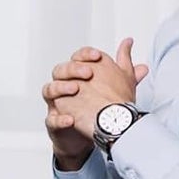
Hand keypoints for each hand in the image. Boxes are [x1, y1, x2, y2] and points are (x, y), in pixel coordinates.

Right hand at [42, 38, 147, 168]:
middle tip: (88, 73)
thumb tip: (130, 43)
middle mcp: (65, 86)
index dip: (85, 55)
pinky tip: (70, 119)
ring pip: (49, 90)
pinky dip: (59, 119)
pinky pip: (51, 119)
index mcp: (78, 75)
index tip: (98, 56)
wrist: (94, 134)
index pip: (77, 58)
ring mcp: (58, 104)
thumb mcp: (117, 85)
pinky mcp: (55, 123)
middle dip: (72, 69)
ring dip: (60, 88)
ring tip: (75, 89)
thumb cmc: (101, 107)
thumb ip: (123, 66)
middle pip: (60, 70)